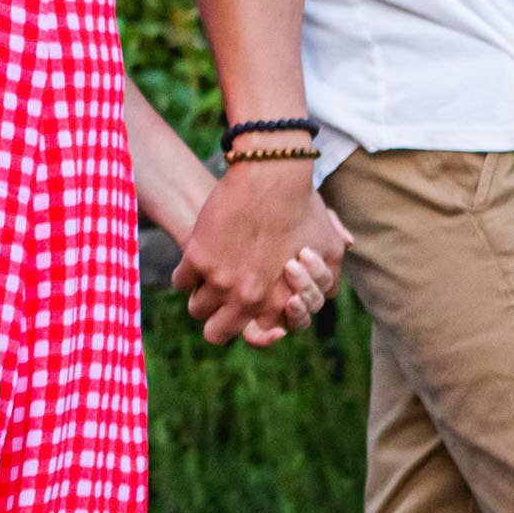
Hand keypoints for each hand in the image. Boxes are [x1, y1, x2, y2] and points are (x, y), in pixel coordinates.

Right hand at [175, 162, 345, 346]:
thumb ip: (328, 280)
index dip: (251, 327)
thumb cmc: (304, 208)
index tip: (249, 312)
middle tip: (222, 299)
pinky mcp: (197, 258)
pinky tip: (197, 259)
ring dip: (202, 295)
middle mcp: (250, 298)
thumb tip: (316, 291)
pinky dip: (187, 274)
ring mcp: (221, 280)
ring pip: (196, 308)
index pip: (258, 337)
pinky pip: (182, 281)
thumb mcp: (331, 249)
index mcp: (281, 302)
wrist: (272, 176)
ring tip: (209, 276)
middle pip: (216, 333)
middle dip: (218, 320)